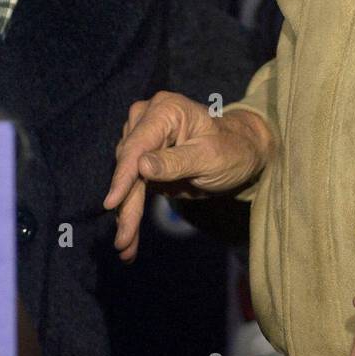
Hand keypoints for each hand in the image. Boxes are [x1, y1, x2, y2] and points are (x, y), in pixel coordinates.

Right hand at [103, 89, 273, 260]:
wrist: (242, 154)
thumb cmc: (232, 150)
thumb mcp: (210, 157)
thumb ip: (176, 162)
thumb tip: (141, 166)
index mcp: (166, 110)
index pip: (137, 145)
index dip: (123, 175)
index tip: (112, 203)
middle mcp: (148, 120)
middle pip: (128, 166)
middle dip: (125, 204)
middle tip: (124, 240)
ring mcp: (144, 140)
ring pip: (126, 181)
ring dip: (126, 213)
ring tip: (126, 245)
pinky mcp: (144, 160)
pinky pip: (132, 188)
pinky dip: (131, 211)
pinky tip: (129, 236)